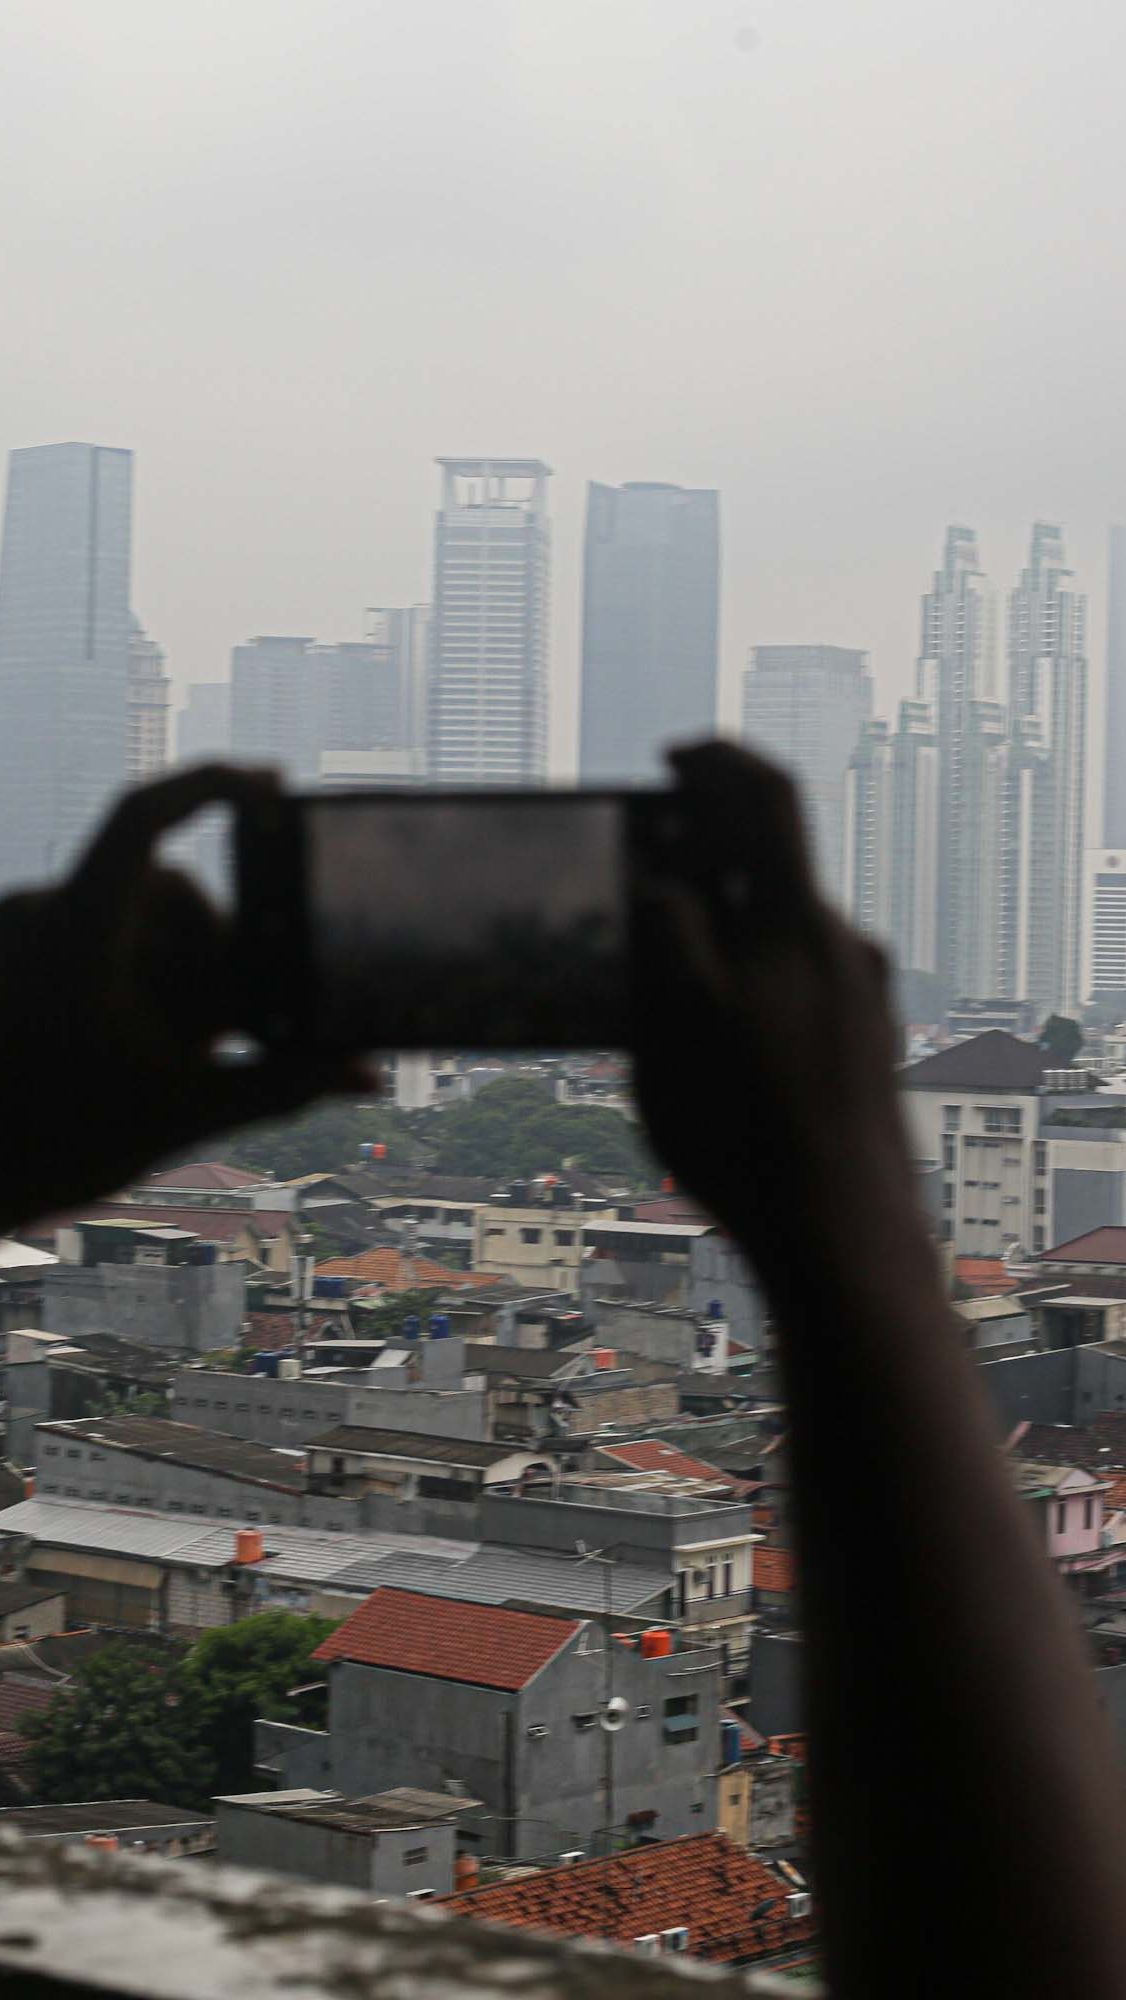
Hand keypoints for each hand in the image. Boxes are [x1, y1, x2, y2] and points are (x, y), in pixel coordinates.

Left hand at [0, 765, 370, 1232]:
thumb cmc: (62, 1145)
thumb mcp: (186, 1110)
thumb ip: (282, 1084)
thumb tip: (366, 1074)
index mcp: (80, 933)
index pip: (144, 815)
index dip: (210, 782)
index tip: (271, 783)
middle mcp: (43, 916)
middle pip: (165, 885)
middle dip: (214, 942)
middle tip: (236, 1020)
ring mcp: (23, 933)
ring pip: (134, 913)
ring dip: (178, 962)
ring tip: (188, 1044)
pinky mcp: (15, 956)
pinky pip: (94, 936)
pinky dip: (138, 973)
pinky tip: (151, 1037)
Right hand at [632, 741, 918, 1303]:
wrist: (842, 1239)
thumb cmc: (749, 1137)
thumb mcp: (677, 1024)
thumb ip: (668, 936)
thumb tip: (660, 879)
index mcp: (798, 925)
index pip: (764, 797)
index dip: (714, 763)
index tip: (670, 763)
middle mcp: (842, 948)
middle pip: (774, 861)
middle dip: (712, 843)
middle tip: (655, 849)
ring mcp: (860, 999)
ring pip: (783, 929)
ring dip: (729, 918)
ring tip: (667, 953)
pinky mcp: (862, 1046)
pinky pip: (801, 982)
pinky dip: (755, 973)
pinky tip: (715, 1021)